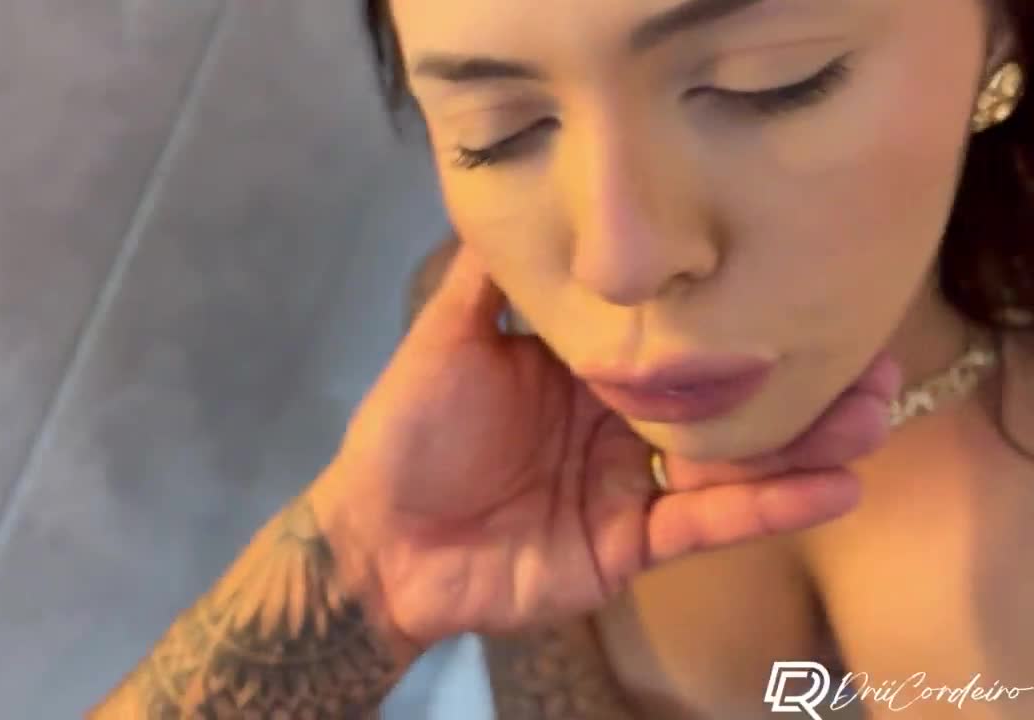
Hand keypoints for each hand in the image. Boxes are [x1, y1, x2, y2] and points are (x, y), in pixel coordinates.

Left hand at [310, 240, 898, 648]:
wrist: (379, 539)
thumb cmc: (407, 433)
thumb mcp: (447, 339)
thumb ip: (487, 278)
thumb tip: (516, 193)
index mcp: (584, 370)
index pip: (676, 341)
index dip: (735, 320)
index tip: (807, 286)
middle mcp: (617, 423)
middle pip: (720, 400)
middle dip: (795, 382)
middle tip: (875, 359)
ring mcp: (628, 486)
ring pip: (729, 464)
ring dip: (804, 443)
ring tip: (873, 414)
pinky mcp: (629, 546)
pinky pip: (705, 527)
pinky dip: (767, 510)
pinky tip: (834, 487)